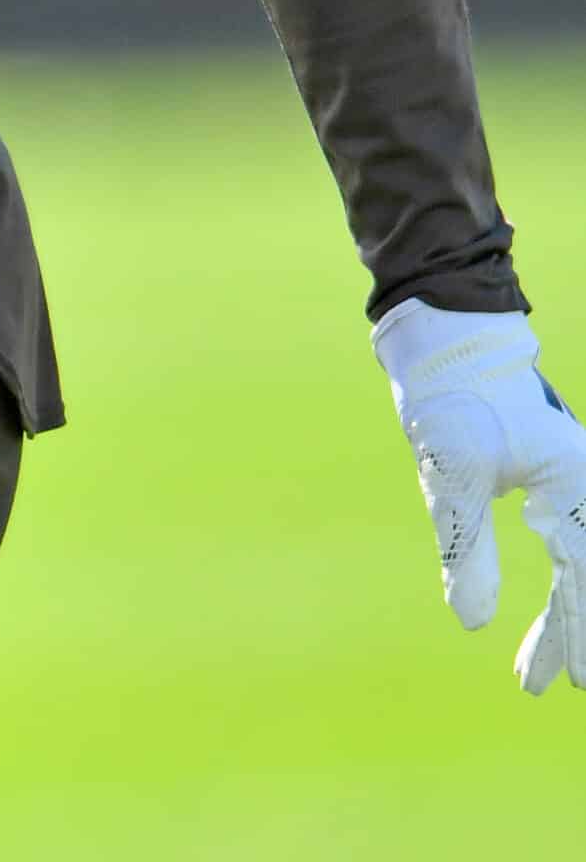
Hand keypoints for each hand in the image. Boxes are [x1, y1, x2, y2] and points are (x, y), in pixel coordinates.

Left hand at [374, 296, 585, 692]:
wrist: (451, 339)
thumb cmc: (455, 396)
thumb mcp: (450, 472)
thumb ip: (464, 546)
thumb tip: (471, 624)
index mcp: (574, 485)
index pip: (582, 575)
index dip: (575, 632)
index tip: (570, 682)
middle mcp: (584, 485)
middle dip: (573, 632)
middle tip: (550, 684)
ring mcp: (572, 482)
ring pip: (581, 562)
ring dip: (567, 613)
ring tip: (538, 667)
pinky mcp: (553, 480)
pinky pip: (570, 542)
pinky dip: (563, 582)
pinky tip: (552, 609)